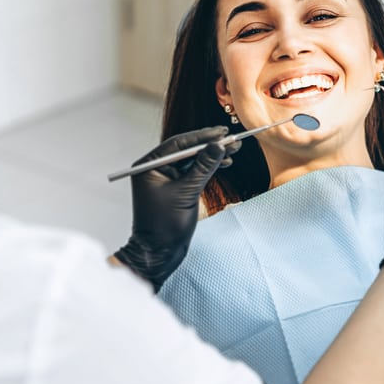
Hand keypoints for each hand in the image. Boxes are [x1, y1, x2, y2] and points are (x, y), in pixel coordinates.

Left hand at [114, 127, 240, 291]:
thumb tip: (218, 146)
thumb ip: (203, 167)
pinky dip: (208, 168)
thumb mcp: (187, 192)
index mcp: (149, 166)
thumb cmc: (165, 225)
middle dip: (210, 145)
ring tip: (234, 150)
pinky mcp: (175, 188)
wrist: (159, 251)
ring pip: (192, 161)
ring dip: (212, 156)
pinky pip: (193, 172)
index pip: (179, 144)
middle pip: (186, 150)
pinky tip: (224, 163)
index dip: (202, 137)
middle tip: (232, 139)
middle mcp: (155, 169)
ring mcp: (165, 178)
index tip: (222, 132)